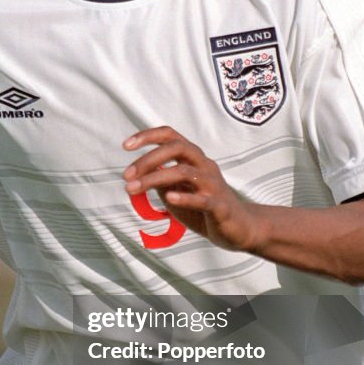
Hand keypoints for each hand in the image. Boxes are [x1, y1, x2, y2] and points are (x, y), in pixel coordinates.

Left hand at [123, 126, 258, 251]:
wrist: (238, 228)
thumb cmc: (204, 208)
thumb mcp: (176, 191)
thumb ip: (159, 180)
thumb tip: (135, 174)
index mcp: (194, 159)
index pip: (170, 136)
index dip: (148, 136)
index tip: (125, 146)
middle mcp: (204, 165)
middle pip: (177, 148)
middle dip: (148, 159)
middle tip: (126, 175)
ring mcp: (213, 184)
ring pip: (184, 172)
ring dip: (154, 179)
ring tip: (132, 189)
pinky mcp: (220, 206)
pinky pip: (203, 199)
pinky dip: (185, 197)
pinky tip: (169, 198)